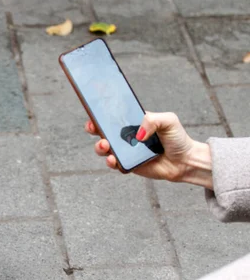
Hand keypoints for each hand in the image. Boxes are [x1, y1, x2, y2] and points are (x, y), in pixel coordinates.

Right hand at [85, 112, 212, 188]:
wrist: (185, 161)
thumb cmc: (177, 138)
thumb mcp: (168, 121)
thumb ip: (152, 120)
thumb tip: (137, 134)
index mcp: (133, 123)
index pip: (112, 117)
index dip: (100, 115)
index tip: (94, 114)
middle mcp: (126, 137)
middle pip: (102, 132)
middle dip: (93, 129)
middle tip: (95, 129)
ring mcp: (126, 151)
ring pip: (104, 149)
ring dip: (100, 147)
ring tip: (105, 145)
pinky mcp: (128, 165)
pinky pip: (115, 164)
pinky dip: (111, 162)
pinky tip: (113, 160)